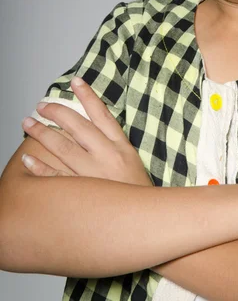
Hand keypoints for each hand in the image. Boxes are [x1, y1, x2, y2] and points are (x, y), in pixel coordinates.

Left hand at [21, 76, 152, 185]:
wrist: (145, 220)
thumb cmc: (136, 190)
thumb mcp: (131, 160)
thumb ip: (113, 143)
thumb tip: (92, 124)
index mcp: (121, 146)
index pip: (102, 114)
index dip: (88, 96)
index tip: (75, 81)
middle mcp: (107, 156)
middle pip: (78, 126)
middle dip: (57, 112)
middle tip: (42, 105)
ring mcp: (94, 175)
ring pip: (63, 147)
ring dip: (42, 133)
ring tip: (28, 122)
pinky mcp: (83, 193)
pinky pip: (56, 177)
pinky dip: (40, 167)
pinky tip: (28, 157)